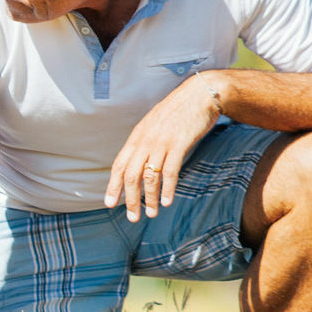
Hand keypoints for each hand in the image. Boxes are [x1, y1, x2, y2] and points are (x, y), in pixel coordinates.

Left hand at [104, 74, 221, 220]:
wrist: (201, 93)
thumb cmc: (178, 111)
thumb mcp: (155, 125)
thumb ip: (145, 142)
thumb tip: (139, 162)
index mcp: (137, 137)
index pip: (119, 165)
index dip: (113, 186)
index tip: (110, 203)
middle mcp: (145, 141)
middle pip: (131, 175)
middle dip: (130, 199)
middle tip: (132, 218)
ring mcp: (161, 142)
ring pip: (149, 176)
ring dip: (149, 198)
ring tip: (151, 214)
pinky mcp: (178, 144)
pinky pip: (170, 171)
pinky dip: (167, 188)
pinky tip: (167, 201)